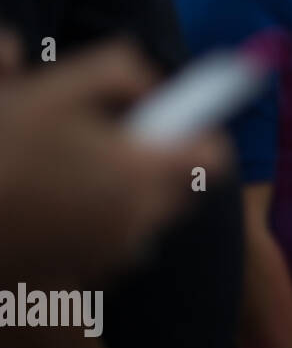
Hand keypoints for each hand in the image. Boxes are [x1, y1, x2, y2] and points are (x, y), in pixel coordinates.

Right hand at [0, 35, 230, 285]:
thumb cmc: (2, 148)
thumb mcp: (58, 86)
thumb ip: (120, 70)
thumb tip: (149, 86)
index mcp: (147, 173)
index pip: (213, 155)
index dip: (196, 128)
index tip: (165, 115)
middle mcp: (142, 221)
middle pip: (179, 184)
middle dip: (154, 158)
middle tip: (105, 137)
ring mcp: (115, 255)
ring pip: (143, 211)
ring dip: (121, 190)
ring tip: (64, 169)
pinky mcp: (87, 277)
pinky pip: (109, 238)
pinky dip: (92, 219)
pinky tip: (46, 201)